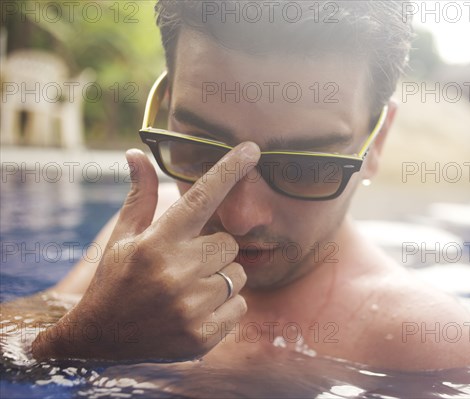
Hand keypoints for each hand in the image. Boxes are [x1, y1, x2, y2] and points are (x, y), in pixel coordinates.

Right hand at [32, 142, 260, 360]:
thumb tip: (137, 153)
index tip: (252, 148)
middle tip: (187, 263)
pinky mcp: (202, 337)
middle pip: (229, 242)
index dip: (229, 170)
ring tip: (189, 289)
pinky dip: (226, 307)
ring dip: (221, 278)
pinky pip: (241, 305)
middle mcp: (175, 273)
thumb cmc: (114, 280)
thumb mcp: (122, 237)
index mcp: (157, 243)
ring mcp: (190, 307)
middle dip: (214, 249)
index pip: (201, 198)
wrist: (97, 341)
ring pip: (238, 274)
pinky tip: (196, 311)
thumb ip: (141, 196)